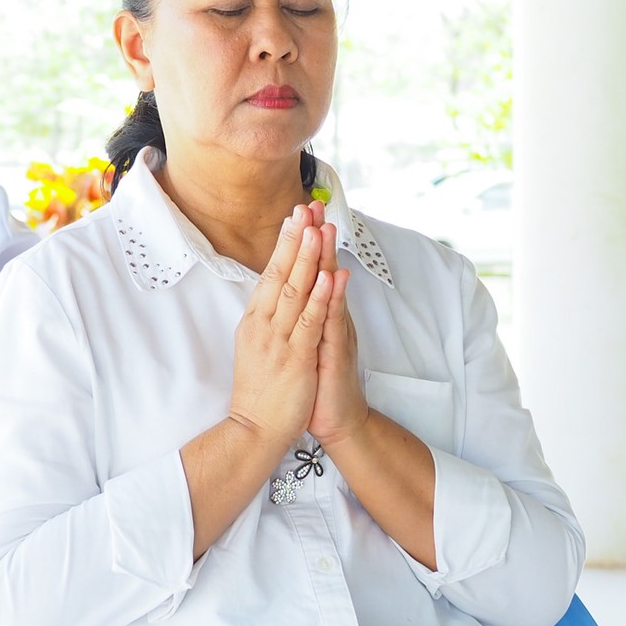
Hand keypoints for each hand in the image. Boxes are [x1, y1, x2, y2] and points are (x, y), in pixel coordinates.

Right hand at [227, 202, 335, 456]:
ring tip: (317, 229)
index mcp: (255, 320)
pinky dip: (321, 298)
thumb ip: (268, 317)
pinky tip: (329, 276)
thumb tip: (277, 291)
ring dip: (308, 258)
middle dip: (296, 239)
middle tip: (306, 208)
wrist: (255, 429)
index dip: (285, 244)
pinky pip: (310, 322)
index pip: (271, 273)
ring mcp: (279, 340)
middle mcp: (264, 324)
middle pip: (281, 274)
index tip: (295, 217)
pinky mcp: (296, 358)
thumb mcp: (258, 345)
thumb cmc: (261, 389)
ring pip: (296, 292)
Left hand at [307, 219, 364, 447]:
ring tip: (325, 229)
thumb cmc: (317, 381)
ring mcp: (335, 333)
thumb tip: (287, 291)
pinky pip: (335, 322)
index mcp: (315, 314)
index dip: (303, 242)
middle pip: (322, 271)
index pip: (309, 271)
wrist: (335, 420)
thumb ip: (301, 314)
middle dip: (316, 238)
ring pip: (330, 290)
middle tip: (313, 205)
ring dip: (327, 258)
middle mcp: (328, 317)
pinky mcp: (338, 353)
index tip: (297, 212)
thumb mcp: (304, 341)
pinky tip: (335, 276)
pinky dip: (334, 299)